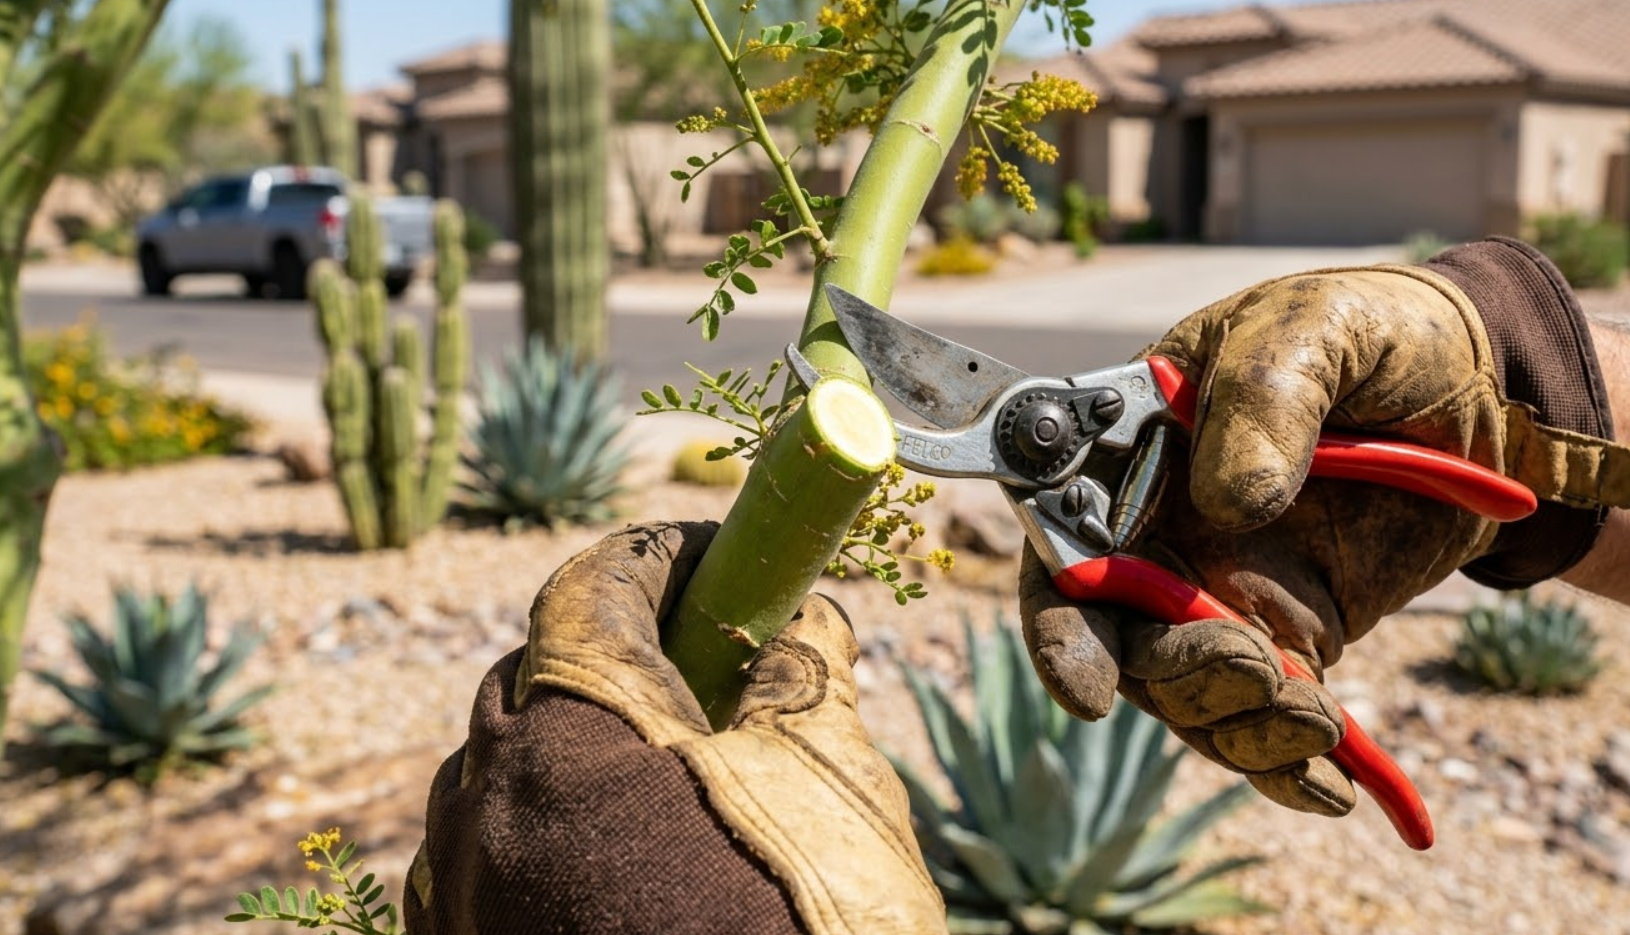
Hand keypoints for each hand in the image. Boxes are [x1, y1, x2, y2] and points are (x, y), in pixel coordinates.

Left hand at [404, 521, 944, 934]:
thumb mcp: (831, 790)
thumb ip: (804, 677)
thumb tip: (804, 625)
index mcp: (560, 742)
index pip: (589, 592)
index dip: (662, 560)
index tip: (722, 559)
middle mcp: (479, 815)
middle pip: (538, 679)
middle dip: (624, 655)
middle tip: (715, 666)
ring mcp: (460, 900)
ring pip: (507, 775)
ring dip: (586, 746)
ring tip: (684, 773)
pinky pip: (490, 862)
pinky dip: (553, 831)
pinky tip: (630, 862)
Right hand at [1021, 265, 1511, 815]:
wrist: (1479, 389)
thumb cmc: (1369, 335)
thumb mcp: (1317, 333)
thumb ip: (1265, 398)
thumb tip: (1232, 501)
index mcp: (1130, 452)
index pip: (1058, 545)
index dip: (1058, 626)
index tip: (1088, 689)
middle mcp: (1157, 534)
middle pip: (1117, 640)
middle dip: (1174, 675)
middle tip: (1256, 666)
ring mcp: (1219, 591)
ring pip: (1187, 693)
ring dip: (1239, 722)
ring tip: (1318, 717)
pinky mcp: (1287, 637)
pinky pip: (1263, 720)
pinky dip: (1288, 766)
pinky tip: (1334, 784)